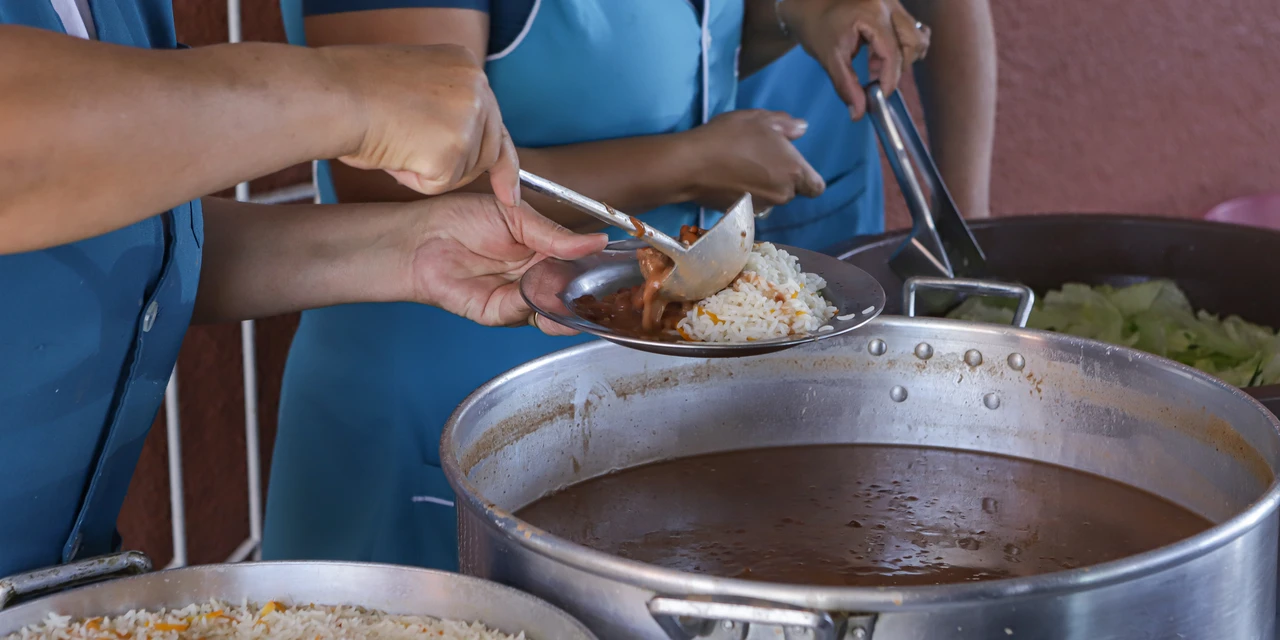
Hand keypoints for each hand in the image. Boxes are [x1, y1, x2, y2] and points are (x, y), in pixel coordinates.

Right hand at [323, 44, 520, 206]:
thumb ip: (442, 106)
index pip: (494, 118)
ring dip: (429, 170)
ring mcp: (469, 118)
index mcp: (465, 65)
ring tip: (394, 141)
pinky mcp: (455, 149)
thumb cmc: (353, 90)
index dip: (502, 160)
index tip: (509, 191)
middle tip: (418, 159)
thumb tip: (458, 146)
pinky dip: (414, 180)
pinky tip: (393, 154)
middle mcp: (477, 87)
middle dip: (460, 169)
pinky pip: (440, 184)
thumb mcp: (413, 85)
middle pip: (487, 150)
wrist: (332, 95)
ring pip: (463, 171)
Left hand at [407, 193, 607, 334]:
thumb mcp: (518, 217)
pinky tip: (535, 285)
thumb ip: (557, 235)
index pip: (582, 266)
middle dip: (591, 293)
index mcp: (545, 252)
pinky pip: (526, 313)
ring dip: (565, 302)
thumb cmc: (461, 219)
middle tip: (610, 286)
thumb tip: (598, 241)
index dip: (601, 270)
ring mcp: (519, 298)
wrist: (421, 237)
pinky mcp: (499, 313)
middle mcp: (536, 278)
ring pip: (555, 310)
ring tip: (575, 288)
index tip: (622, 269)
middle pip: (573, 294)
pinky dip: (534, 302)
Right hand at [683, 110, 825, 211]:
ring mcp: (762, 206)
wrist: (692, 164)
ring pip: (771, 198)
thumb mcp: (760, 119)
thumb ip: (787, 124)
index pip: (816, 187)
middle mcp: (783, 194)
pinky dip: (746, 194)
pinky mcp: (742, 213)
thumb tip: (803, 128)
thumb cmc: (731, 137)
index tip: (792, 166)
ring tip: (742, 167)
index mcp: (794, 171)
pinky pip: (752, 204)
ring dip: (763, 186)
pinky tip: (730, 178)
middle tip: (760, 158)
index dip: (808, 178)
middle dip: (781, 178)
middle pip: (791, 191)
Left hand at [778, 0, 930, 117]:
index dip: (889, 79)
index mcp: (872, 13)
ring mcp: (893, 3)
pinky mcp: (894, 6)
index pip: (892, 52)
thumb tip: (859, 113)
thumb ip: (846, 86)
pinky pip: (910, 29)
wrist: (809, 6)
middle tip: (876, 81)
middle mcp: (888, 5)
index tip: (880, 97)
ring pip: (916, 36)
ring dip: (902, 57)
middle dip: (897, 68)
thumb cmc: (815, 28)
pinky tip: (880, 55)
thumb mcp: (829, 58)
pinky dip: (901, 46)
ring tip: (876, 66)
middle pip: (912, 43)